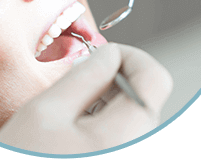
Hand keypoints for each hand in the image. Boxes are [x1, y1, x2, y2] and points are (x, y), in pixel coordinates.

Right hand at [0, 43, 172, 153]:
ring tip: (75, 102)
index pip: (154, 78)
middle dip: (116, 76)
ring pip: (135, 114)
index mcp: (124, 138)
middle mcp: (136, 148)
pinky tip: (79, 124)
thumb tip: (109, 53)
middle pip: (145, 96)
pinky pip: (125, 132)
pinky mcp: (117, 156)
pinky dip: (106, 118)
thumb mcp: (46, 111)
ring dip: (109, 97)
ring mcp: (127, 152)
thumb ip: (85, 75)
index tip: (103, 54)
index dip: (130, 56)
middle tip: (82, 75)